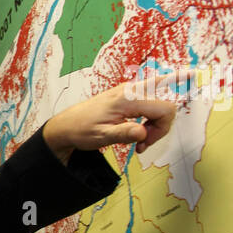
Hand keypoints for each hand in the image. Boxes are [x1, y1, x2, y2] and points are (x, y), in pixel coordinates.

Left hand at [42, 76, 181, 162]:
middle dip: (160, 125)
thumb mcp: (102, 136)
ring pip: (159, 103)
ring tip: (138, 138)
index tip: (146, 142)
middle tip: (143, 141)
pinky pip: (149, 103)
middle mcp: (131, 90)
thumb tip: (142, 133)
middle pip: (165, 104)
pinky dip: (148, 118)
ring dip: (154, 123)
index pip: (165, 109)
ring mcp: (130, 91)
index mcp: (127, 98)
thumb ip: (124, 133)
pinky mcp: (128, 95)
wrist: (67, 125)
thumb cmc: (80, 129)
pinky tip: (137, 130)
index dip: (162, 128)